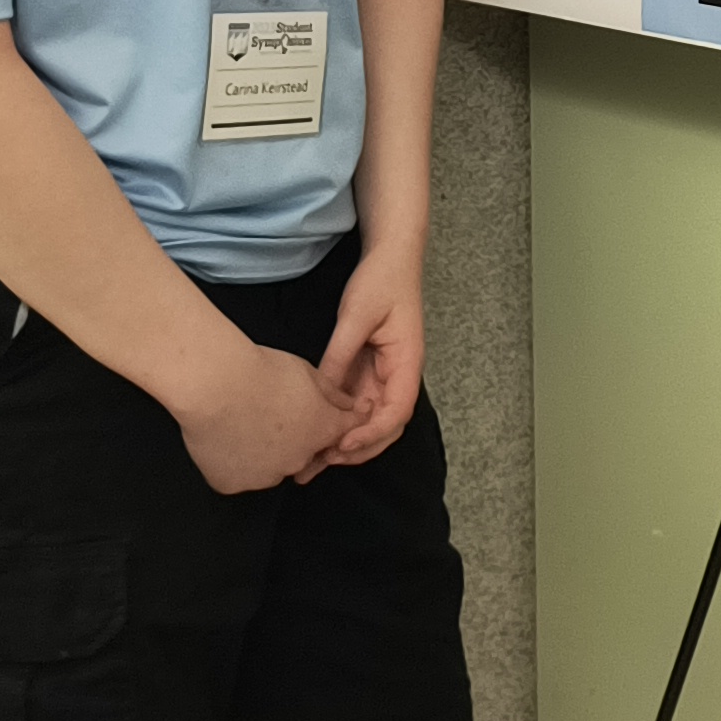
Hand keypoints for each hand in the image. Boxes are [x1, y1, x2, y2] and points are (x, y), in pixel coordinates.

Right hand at [173, 335, 361, 494]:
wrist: (213, 385)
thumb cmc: (259, 371)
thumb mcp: (307, 371)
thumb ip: (332, 393)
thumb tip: (347, 405)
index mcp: (322, 430)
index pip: (342, 431)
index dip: (332, 419)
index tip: (315, 409)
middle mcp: (298, 460)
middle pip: (303, 451)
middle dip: (294, 436)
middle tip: (271, 411)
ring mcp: (264, 476)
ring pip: (271, 467)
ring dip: (265, 453)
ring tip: (243, 423)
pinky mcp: (232, 484)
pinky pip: (238, 476)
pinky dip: (234, 463)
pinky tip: (225, 438)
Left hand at [314, 238, 427, 467]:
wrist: (391, 258)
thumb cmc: (382, 281)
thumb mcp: (356, 316)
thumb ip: (340, 356)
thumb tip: (322, 394)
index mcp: (407, 362)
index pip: (397, 411)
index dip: (372, 433)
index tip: (343, 445)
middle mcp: (398, 375)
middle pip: (386, 426)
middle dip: (358, 449)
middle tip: (321, 462)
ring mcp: (383, 375)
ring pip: (369, 420)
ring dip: (346, 441)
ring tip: (312, 459)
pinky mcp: (368, 371)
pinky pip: (356, 404)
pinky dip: (339, 422)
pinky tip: (315, 432)